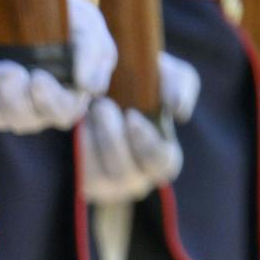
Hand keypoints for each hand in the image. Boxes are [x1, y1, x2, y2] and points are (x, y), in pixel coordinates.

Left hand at [0, 0, 114, 132]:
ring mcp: (3, 107)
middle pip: (26, 120)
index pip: (62, 113)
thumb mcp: (86, 24)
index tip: (38, 78)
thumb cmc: (61, 14)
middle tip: (6, 68)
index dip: (50, 102)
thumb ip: (95, 52)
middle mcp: (34, 107)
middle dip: (14, 98)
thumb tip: (90, 87)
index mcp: (66, 94)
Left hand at [81, 53, 197, 203]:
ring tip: (90, 108)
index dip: (147, 143)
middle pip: (124, 173)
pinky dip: (79, 144)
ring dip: (93, 138)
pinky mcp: (86, 182)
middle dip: (112, 139)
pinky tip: (79, 122)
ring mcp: (108, 185)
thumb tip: (177, 109)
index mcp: (162, 158)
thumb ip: (180, 83)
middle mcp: (136, 178)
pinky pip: (80, 170)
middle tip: (102, 105)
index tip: (131, 115)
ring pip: (99, 175)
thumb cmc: (142, 86)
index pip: (162, 164)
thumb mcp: (166, 74)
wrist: (102, 89)